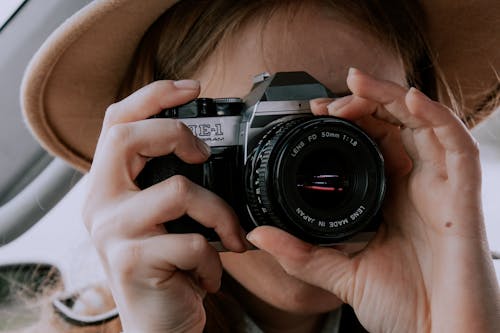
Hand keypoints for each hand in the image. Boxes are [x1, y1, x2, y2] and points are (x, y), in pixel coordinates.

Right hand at [83, 80, 247, 332]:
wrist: (157, 323)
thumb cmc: (165, 267)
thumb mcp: (163, 220)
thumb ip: (168, 183)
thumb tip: (207, 149)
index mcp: (108, 186)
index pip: (117, 121)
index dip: (153, 96)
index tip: (191, 87)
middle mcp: (100, 204)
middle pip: (127, 136)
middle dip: (177, 134)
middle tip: (203, 157)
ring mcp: (112, 233)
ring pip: (177, 190)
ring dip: (220, 215)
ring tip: (229, 238)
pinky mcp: (131, 262)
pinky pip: (192, 242)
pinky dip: (213, 261)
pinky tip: (208, 276)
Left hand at [246, 68, 499, 332]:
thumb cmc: (402, 306)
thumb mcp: (339, 273)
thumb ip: (299, 253)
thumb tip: (256, 234)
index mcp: (389, 198)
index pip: (372, 143)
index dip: (348, 121)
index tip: (314, 113)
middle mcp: (415, 186)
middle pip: (395, 125)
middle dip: (364, 101)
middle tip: (330, 96)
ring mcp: (440, 187)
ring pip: (422, 123)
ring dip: (391, 97)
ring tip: (358, 82)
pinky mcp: (462, 196)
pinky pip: (456, 145)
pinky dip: (436, 116)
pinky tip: (409, 98)